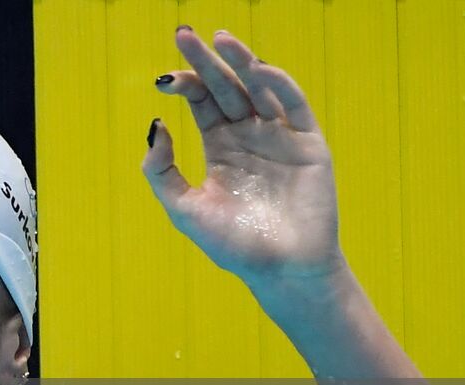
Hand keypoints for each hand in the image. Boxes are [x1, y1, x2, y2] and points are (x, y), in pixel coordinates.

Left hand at [142, 28, 343, 288]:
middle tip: (183, 34)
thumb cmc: (234, 245)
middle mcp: (249, 135)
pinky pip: (293, 105)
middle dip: (206, 61)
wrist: (282, 270)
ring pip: (259, 88)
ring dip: (241, 62)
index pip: (201, 102)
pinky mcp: (309, 143)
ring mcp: (280, 136)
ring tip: (220, 38)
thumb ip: (162, 171)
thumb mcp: (185, 209)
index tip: (163, 79)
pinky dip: (277, 84)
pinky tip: (256, 69)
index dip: (184, 84)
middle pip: (225, 87)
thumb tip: (155, 125)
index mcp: (220, 147)